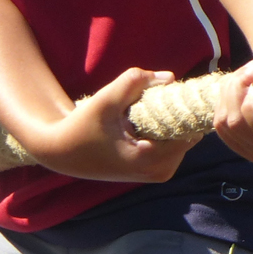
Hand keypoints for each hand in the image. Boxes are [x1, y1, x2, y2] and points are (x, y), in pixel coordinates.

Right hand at [25, 68, 200, 181]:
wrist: (63, 153)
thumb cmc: (81, 126)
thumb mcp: (104, 100)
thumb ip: (134, 82)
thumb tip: (169, 78)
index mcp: (148, 159)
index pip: (189, 130)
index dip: (182, 109)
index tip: (164, 96)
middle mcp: (159, 172)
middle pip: (188, 134)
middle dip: (176, 116)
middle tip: (150, 103)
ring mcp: (159, 175)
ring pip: (184, 140)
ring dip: (170, 124)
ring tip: (141, 116)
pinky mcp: (157, 174)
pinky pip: (175, 147)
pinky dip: (166, 134)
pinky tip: (143, 126)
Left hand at [214, 42, 252, 162]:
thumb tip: (249, 75)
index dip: (251, 106)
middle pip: (239, 127)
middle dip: (235, 95)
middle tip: (245, 75)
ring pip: (227, 128)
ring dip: (227, 98)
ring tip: (242, 80)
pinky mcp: (246, 149)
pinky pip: (222, 130)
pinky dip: (223, 106)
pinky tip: (235, 93)